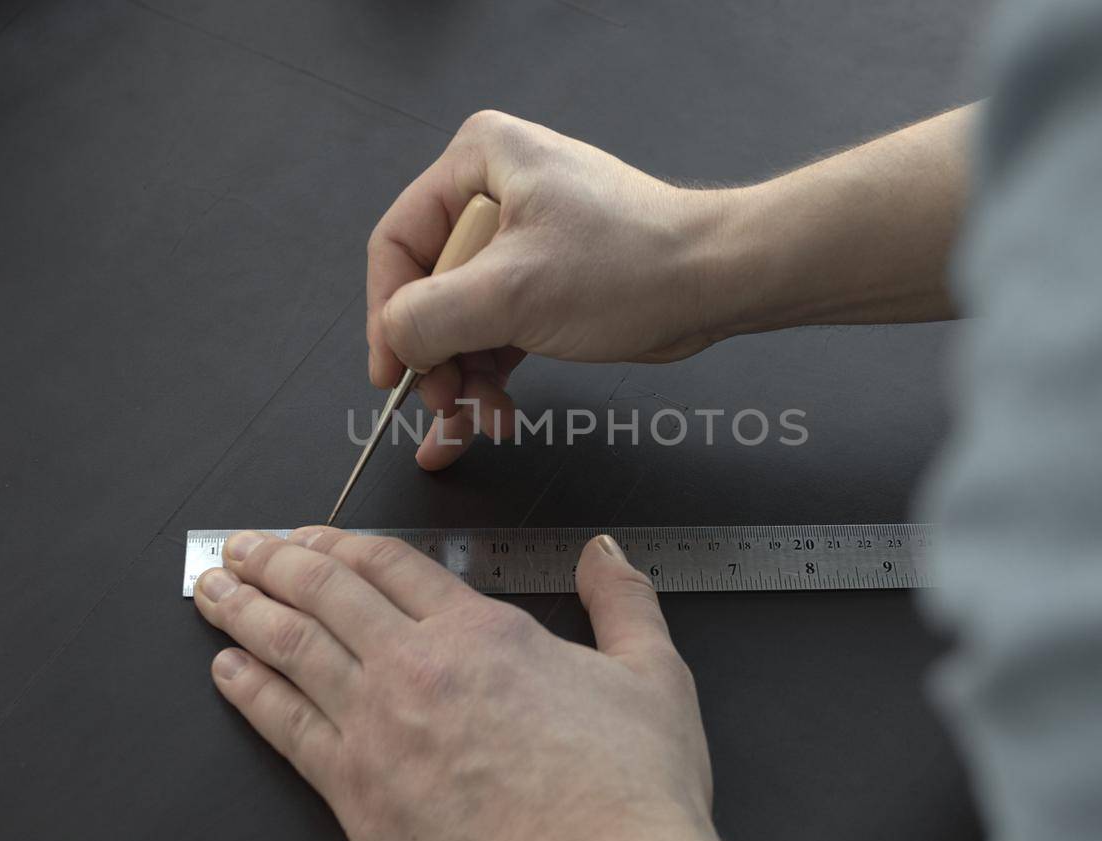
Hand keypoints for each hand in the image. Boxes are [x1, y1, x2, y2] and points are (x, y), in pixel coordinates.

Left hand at [193, 528, 718, 840]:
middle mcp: (418, 670)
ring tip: (214, 590)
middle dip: (274, 561)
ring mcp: (378, 731)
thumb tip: (607, 555)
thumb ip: (624, 603)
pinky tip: (227, 672)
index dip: (339, 540)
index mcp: (482, 633)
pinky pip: (283, 727)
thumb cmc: (625, 794)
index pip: (388, 563)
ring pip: (291, 648)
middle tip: (242, 546)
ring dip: (244, 611)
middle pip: (325, 593)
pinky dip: (248, 692)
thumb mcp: (652, 678)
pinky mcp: (357, 794)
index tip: (311, 535)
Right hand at [367, 110, 737, 468]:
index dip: (386, 313)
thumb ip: (430, 318)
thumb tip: (392, 342)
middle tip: (441, 403)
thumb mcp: (512, 292)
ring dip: (462, 374)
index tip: (389, 372)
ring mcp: (520, 238)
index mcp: (480, 161)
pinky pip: (494, 329)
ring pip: (460, 317)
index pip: (399, 243)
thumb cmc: (633, 265)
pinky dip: (488, 372)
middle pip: (427, 286)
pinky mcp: (544, 279)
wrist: (715, 283)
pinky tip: (493, 412)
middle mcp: (495, 190)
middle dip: (434, 354)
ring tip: (477, 417)